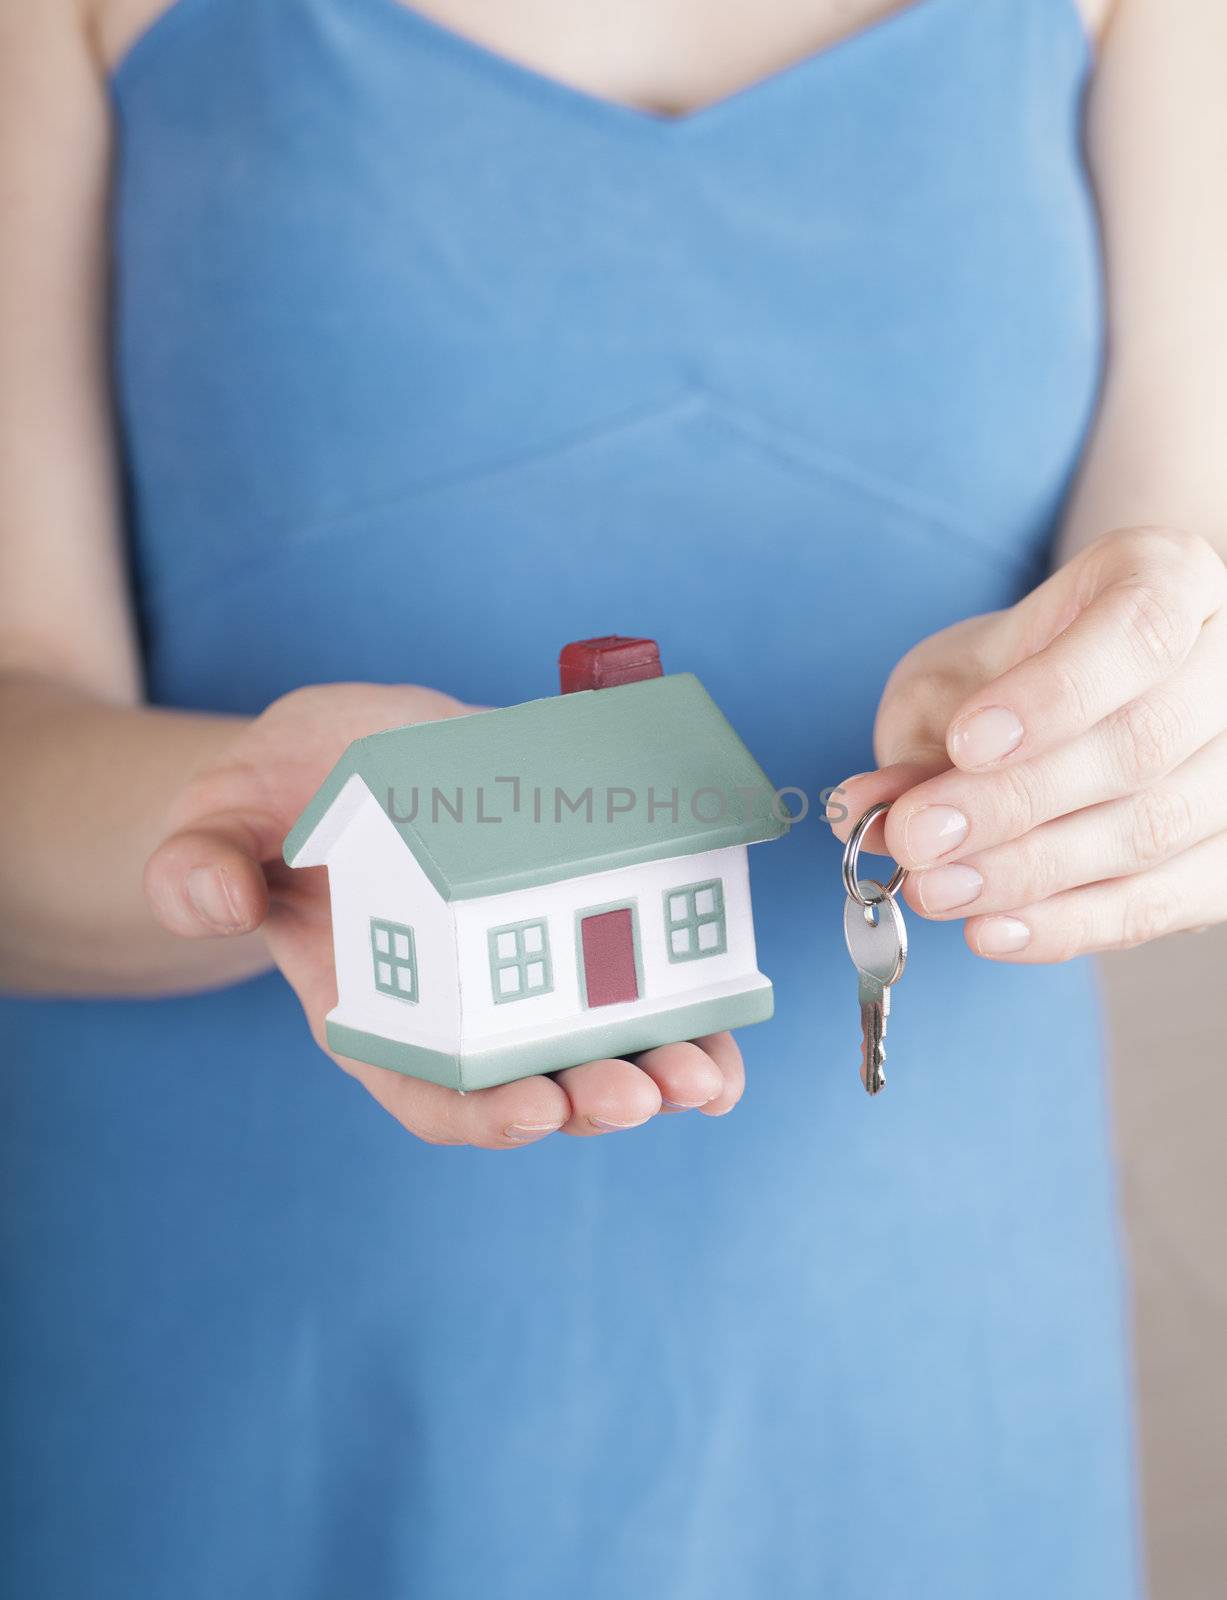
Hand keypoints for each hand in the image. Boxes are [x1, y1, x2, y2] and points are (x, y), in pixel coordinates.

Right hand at [144, 683, 741, 1147]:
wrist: (348, 755)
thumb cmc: (279, 797)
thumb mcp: (219, 816)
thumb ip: (199, 863)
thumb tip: (212, 899)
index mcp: (373, 1007)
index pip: (423, 1088)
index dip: (480, 1113)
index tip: (534, 1111)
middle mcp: (458, 1010)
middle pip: (528, 1085)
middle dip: (590, 1098)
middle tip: (641, 1092)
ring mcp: (522, 974)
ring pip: (596, 1048)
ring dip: (657, 1073)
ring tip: (702, 1075)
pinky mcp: (573, 923)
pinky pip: (636, 982)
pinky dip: (686, 1011)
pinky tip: (724, 1020)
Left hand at [829, 527, 1226, 960]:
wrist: (1083, 691)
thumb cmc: (1018, 669)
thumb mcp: (960, 674)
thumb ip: (925, 735)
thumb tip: (866, 812)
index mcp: (1173, 577)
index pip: (1138, 633)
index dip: (1054, 696)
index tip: (966, 743)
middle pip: (1142, 744)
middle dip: (1014, 804)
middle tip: (918, 838)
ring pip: (1153, 830)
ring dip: (1029, 873)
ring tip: (935, 889)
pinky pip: (1160, 903)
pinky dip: (1069, 925)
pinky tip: (992, 931)